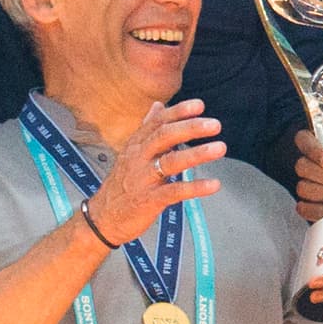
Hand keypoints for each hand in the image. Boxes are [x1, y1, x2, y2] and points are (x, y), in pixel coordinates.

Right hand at [85, 100, 224, 244]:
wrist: (103, 218)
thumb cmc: (122, 183)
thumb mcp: (131, 152)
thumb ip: (147, 128)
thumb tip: (158, 105)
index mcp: (136, 144)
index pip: (158, 122)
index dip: (179, 112)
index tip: (199, 105)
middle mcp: (138, 157)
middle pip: (164, 137)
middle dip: (190, 128)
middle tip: (215, 124)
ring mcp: (143, 179)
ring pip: (170, 162)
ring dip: (197, 154)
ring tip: (220, 148)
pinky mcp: (149, 200)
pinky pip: (174, 191)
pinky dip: (195, 187)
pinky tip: (213, 184)